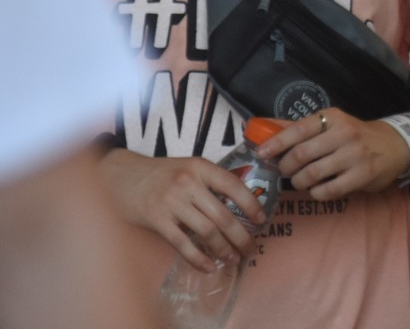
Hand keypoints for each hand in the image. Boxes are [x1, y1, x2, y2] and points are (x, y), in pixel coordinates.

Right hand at [100, 149, 261, 271]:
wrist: (121, 176)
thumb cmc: (160, 174)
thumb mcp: (189, 168)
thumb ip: (210, 183)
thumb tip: (238, 206)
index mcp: (201, 168)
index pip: (234, 186)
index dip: (251, 204)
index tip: (262, 220)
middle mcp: (188, 183)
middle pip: (223, 215)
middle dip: (241, 236)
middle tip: (251, 249)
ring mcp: (171, 202)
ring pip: (206, 231)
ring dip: (223, 249)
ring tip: (233, 259)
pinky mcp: (157, 220)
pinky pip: (182, 244)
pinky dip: (198, 258)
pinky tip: (208, 267)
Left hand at [256, 110, 408, 199]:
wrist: (394, 146)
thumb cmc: (355, 135)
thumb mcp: (330, 124)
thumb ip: (297, 127)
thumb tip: (260, 127)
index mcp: (333, 117)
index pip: (298, 129)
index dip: (277, 143)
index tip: (262, 154)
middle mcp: (345, 133)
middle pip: (301, 154)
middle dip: (285, 167)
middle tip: (283, 171)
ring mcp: (355, 155)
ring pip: (312, 174)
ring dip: (299, 182)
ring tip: (300, 180)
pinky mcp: (362, 175)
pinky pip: (328, 190)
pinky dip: (316, 193)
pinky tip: (318, 189)